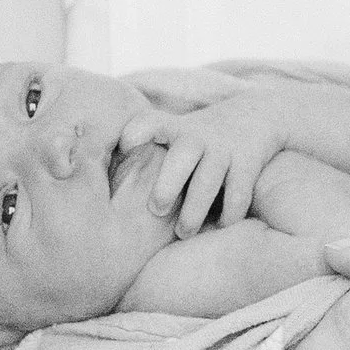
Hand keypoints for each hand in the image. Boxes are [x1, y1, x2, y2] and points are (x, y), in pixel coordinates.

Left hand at [115, 89, 292, 236]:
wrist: (255, 116)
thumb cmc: (197, 137)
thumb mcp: (173, 131)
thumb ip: (142, 148)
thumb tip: (94, 183)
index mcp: (173, 128)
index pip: (151, 122)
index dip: (138, 131)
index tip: (126, 145)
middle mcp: (197, 137)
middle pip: (181, 158)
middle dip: (167, 185)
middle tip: (156, 210)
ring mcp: (224, 149)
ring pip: (208, 182)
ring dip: (194, 210)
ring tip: (183, 232)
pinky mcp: (248, 163)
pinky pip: (238, 194)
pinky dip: (228, 214)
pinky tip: (219, 226)